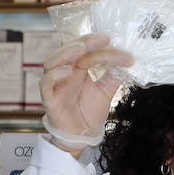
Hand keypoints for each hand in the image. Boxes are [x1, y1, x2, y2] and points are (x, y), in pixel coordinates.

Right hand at [40, 34, 133, 155]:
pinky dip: (54, 75)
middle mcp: (64, 72)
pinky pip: (46, 83)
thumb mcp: (107, 90)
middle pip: (68, 50)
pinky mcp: (49, 98)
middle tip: (102, 39)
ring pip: (52, 61)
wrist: (82, 135)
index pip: (86, 50)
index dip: (100, 45)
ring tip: (81, 48)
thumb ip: (114, 75)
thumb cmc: (89, 110)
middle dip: (84, 41)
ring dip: (66, 52)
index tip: (116, 43)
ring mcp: (55, 84)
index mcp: (78, 67)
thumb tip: (127, 60)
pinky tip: (67, 71)